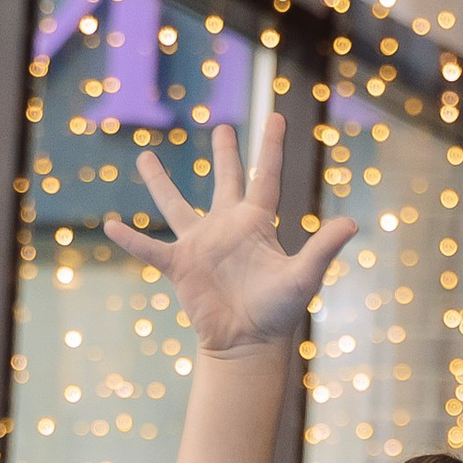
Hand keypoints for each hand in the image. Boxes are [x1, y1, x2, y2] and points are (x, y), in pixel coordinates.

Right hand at [105, 115, 355, 352]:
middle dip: (226, 154)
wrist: (247, 345)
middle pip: (226, 180)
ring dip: (160, 183)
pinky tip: (110, 225)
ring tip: (144, 156)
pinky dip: (131, 239)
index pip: (266, 176)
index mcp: (257, 224)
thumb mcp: (303, 277)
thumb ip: (323, 248)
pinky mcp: (181, 266)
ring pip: (176, 205)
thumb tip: (352, 225)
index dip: (271, 147)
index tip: (276, 118)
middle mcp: (228, 228)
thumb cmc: (278, 313)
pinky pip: (151, 249)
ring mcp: (201, 245)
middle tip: (223, 128)